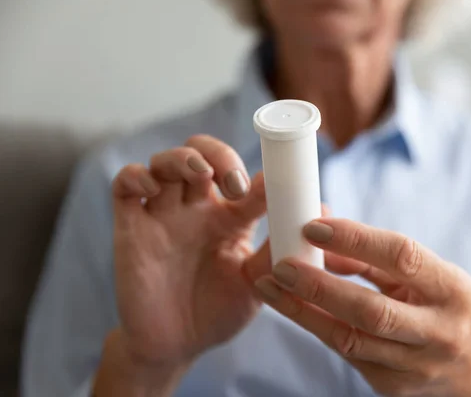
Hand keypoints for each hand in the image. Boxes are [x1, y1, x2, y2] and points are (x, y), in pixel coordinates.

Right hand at [110, 135, 268, 367]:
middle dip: (219, 156)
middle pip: (203, 153)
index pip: (246, 179)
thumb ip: (277, 252)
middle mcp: (197, 209)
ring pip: (165, 162)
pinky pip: (125, 185)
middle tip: (235, 185)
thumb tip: (314, 219)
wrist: (175, 347)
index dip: (260, 174)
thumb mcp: (256, 284)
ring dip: (184, 157)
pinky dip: (136, 176)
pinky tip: (153, 188)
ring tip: (202, 174)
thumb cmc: (218, 313)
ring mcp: (163, 215)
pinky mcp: (131, 227)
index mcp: (230, 219)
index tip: (275, 185)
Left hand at [251, 218, 470, 396]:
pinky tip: (289, 306)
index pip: (402, 257)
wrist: (468, 367)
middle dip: (320, 285)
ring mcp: (416, 365)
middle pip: (372, 310)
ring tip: (272, 284)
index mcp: (452, 289)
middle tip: (282, 264)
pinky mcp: (392, 385)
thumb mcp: (417, 275)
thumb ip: (372, 258)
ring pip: (350, 338)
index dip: (355, 239)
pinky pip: (344, 353)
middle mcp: (440, 330)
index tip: (313, 226)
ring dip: (304, 309)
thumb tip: (320, 240)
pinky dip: (313, 326)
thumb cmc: (436, 305)